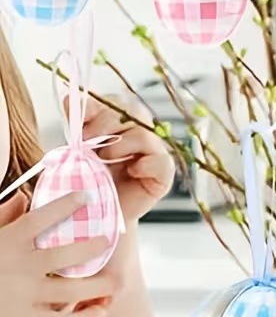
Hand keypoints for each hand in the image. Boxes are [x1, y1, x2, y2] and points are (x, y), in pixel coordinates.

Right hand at [0, 191, 116, 316]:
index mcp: (9, 240)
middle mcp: (21, 265)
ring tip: (117, 283)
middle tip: (110, 242)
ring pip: (72, 289)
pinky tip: (94, 315)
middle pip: (68, 253)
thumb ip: (3, 217)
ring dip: (98, 286)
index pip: (42, 217)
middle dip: (94, 247)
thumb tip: (23, 197)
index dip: (66, 205)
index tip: (86, 196)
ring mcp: (24, 293)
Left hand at [72, 96, 174, 223]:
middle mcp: (137, 133)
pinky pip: (161, 161)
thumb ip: (77, 127)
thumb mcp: (75, 152)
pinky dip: (146, 163)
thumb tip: (71, 100)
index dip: (95, 106)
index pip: (112, 102)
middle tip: (84, 141)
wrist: (96, 216)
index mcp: (116, 124)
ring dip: (120, 144)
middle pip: (130, 111)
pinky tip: (132, 171)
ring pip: (144, 133)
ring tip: (103, 160)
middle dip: (104, 123)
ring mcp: (152, 152)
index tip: (78, 116)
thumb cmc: (87, 183)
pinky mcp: (162, 174)